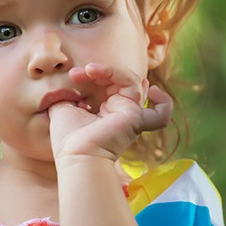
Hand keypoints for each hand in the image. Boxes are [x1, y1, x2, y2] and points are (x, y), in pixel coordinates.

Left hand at [48, 63, 172, 160]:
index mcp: (106, 112)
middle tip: (79, 73)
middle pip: (122, 81)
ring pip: (133, 82)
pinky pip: (161, 111)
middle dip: (101, 71)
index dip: (95, 74)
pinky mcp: (135, 117)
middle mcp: (121, 113)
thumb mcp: (63, 108)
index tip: (74, 75)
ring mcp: (130, 115)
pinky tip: (150, 87)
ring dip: (111, 71)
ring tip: (90, 70)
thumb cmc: (67, 138)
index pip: (111, 84)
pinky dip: (163, 100)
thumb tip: (69, 84)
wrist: (74, 154)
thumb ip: (68, 94)